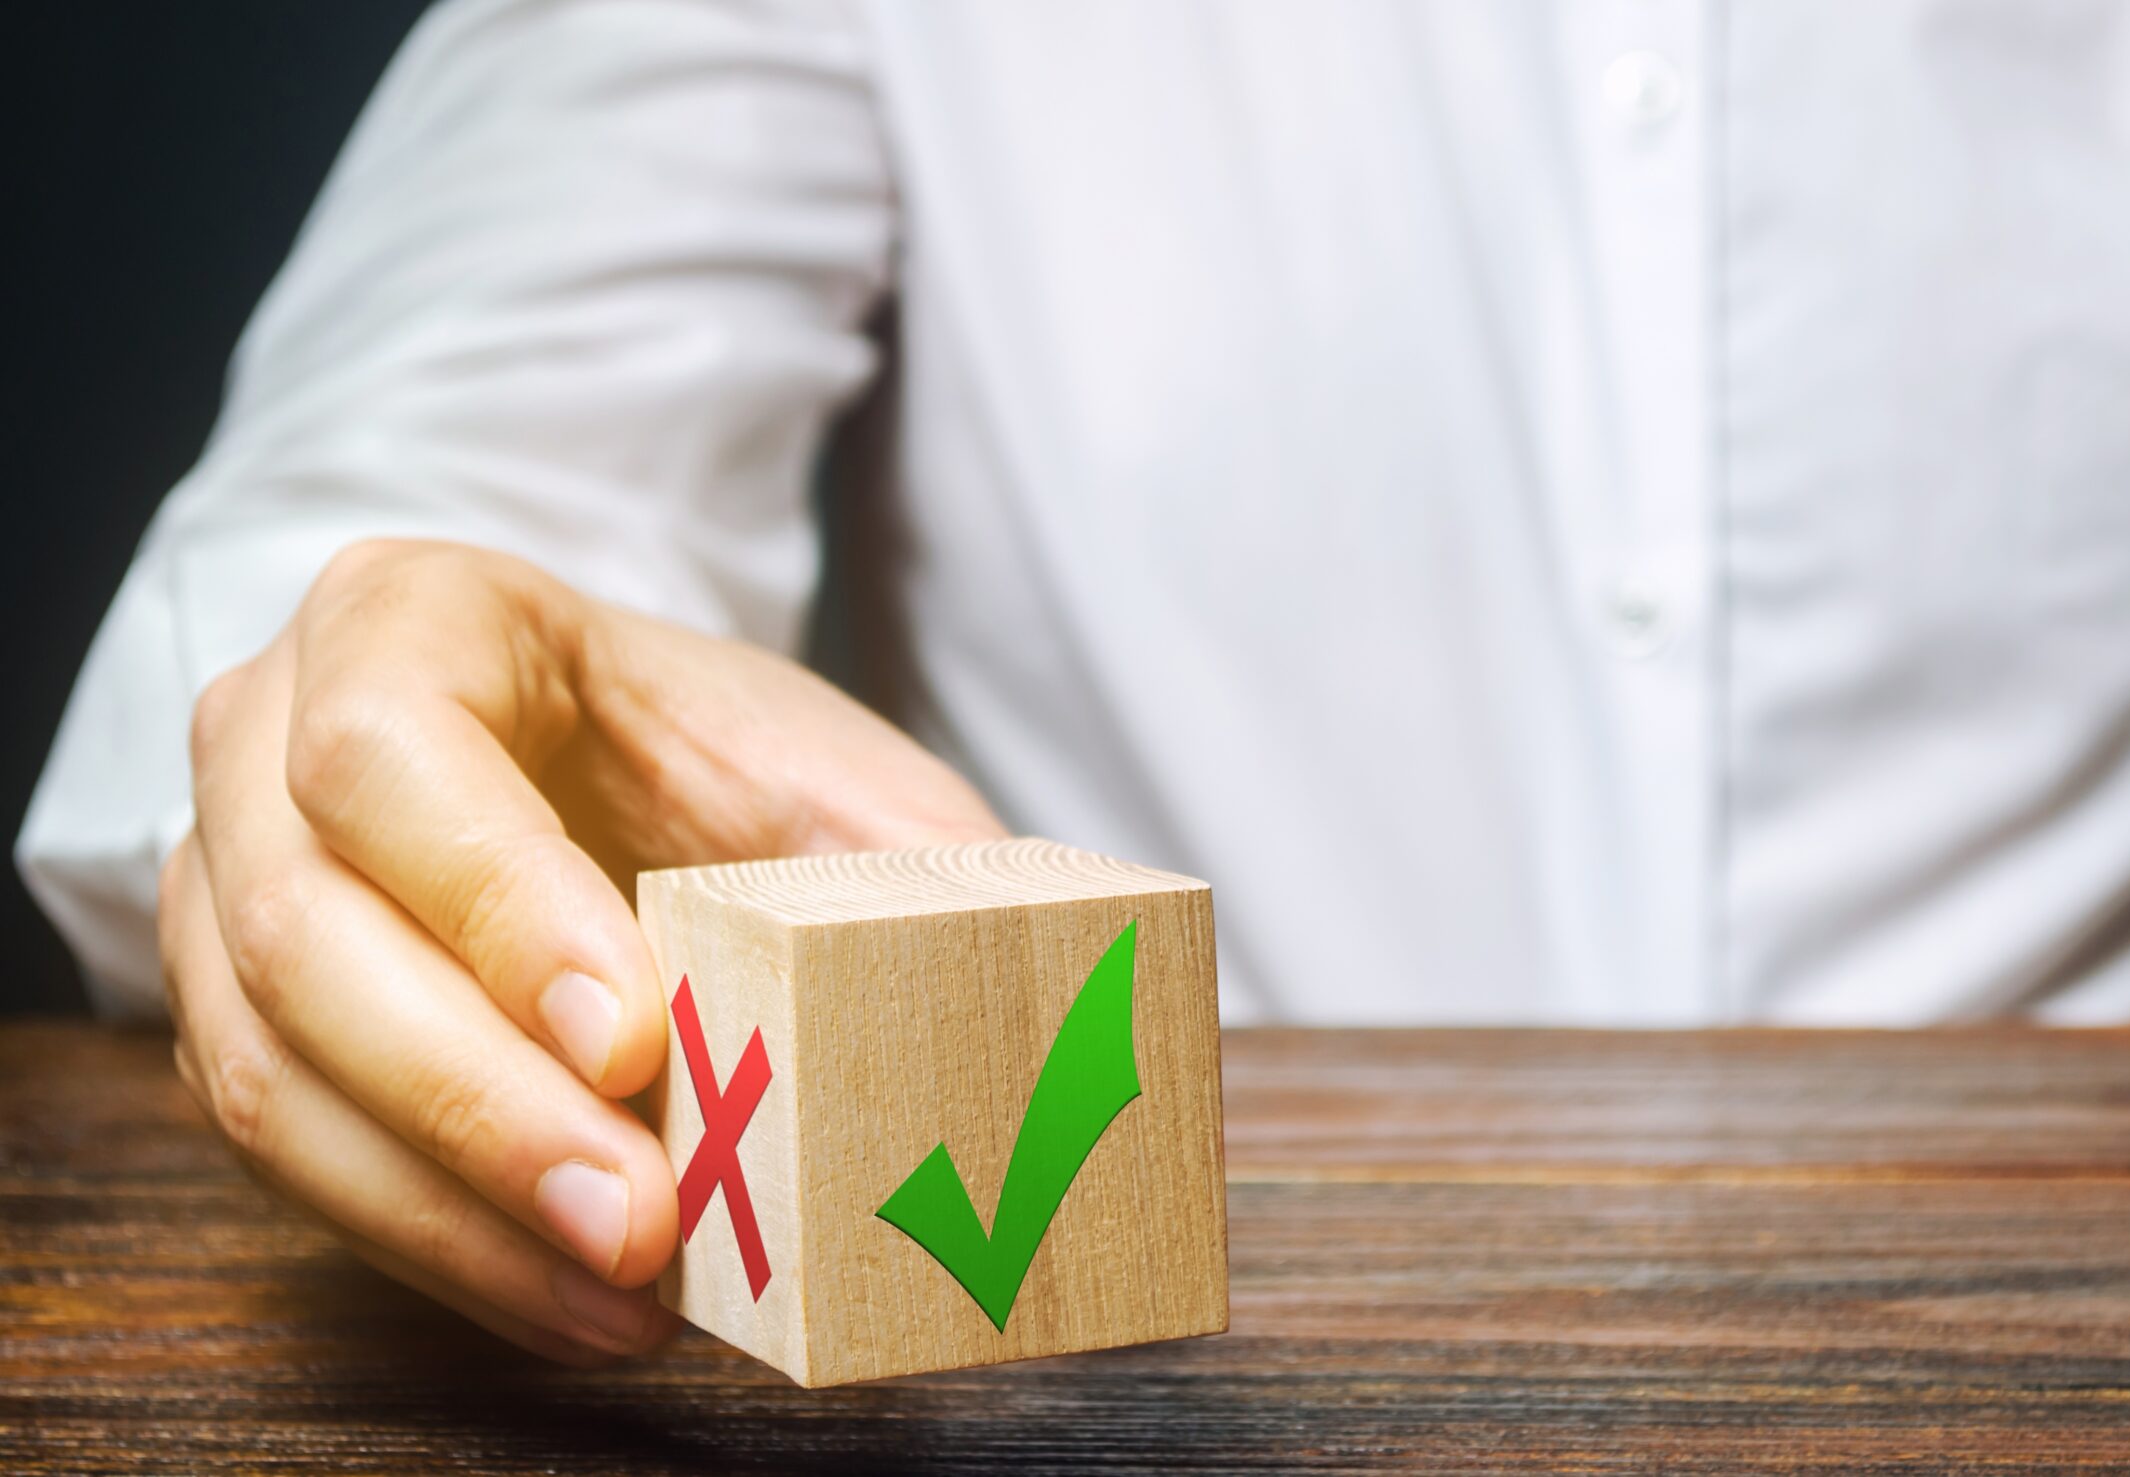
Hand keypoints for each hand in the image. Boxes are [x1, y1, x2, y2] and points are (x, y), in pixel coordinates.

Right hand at [161, 538, 1004, 1361]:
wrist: (589, 754)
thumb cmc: (700, 753)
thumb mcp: (826, 766)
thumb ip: (916, 857)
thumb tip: (1083, 991)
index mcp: (408, 618)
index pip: (394, 753)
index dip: (500, 903)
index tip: (636, 1037)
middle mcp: (266, 739)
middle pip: (306, 931)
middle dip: (479, 1103)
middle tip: (640, 1222)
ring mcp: (218, 881)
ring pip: (268, 1068)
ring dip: (449, 1208)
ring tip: (620, 1294)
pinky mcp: (236, 1018)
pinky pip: (288, 1156)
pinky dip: (433, 1243)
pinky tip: (570, 1302)